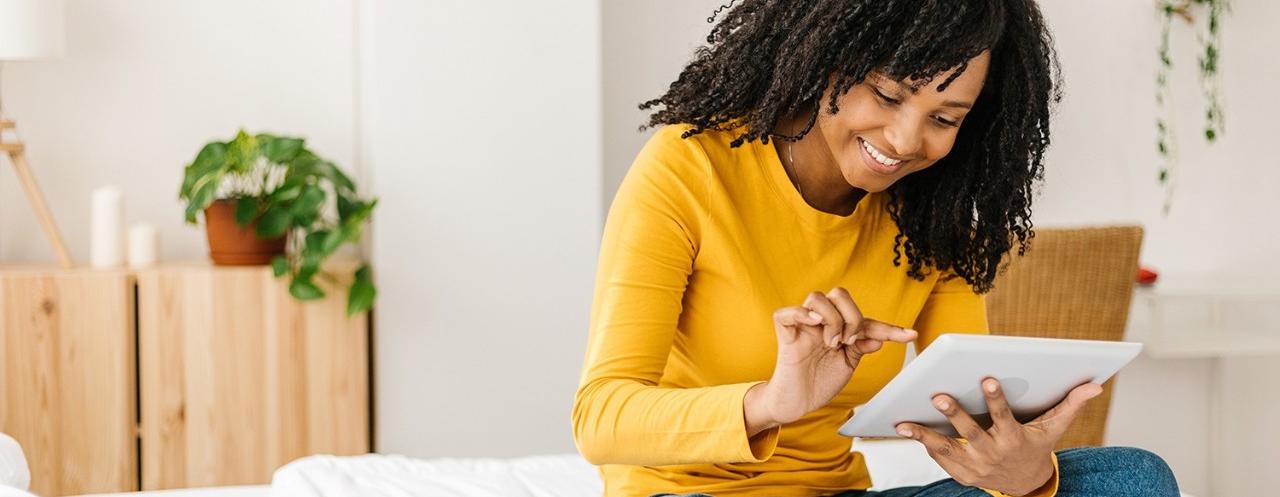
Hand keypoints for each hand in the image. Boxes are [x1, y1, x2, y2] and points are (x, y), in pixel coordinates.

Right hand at [750, 288, 916, 429]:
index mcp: (838, 327)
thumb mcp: (848, 364)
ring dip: (832, 319)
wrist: (797, 403)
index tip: (911, 335)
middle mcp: (821, 322)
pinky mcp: (785, 335)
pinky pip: (786, 313)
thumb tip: (879, 337)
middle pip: (839, 294)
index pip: (864, 318)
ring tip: (831, 343)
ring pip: (817, 298)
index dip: (889, 326)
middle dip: (852, 317)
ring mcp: (803, 327)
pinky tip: (815, 325)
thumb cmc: (819, 382)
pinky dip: (802, 313)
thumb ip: (861, 347)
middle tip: (849, 341)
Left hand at [895, 379, 1102, 495]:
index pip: (1004, 417)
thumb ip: (1070, 405)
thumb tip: (1094, 385)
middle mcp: (992, 453)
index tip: (988, 379)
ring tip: (905, 422)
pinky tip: (906, 429)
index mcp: (1014, 439)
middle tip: (939, 395)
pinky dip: (923, 445)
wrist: (1026, 484)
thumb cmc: (1036, 447)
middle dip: (955, 415)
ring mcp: (975, 466)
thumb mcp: (1053, 429)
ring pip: (947, 448)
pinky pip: (939, 458)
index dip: (996, 399)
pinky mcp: (961, 474)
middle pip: (970, 433)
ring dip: (925, 435)